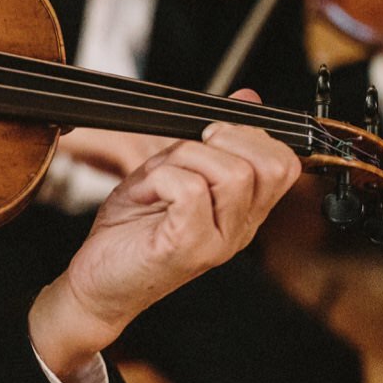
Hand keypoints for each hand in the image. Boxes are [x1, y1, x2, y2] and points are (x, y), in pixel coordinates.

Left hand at [28, 89, 301, 380]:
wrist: (96, 284)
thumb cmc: (130, 232)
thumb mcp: (171, 172)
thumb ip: (208, 142)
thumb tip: (247, 97)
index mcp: (242, 213)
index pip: (286, 164)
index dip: (253, 135)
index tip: (211, 134)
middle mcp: (239, 230)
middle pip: (270, 165)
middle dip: (226, 139)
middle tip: (186, 150)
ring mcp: (218, 242)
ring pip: (233, 174)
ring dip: (185, 159)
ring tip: (156, 179)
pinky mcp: (189, 247)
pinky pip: (190, 190)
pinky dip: (161, 178)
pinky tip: (146, 194)